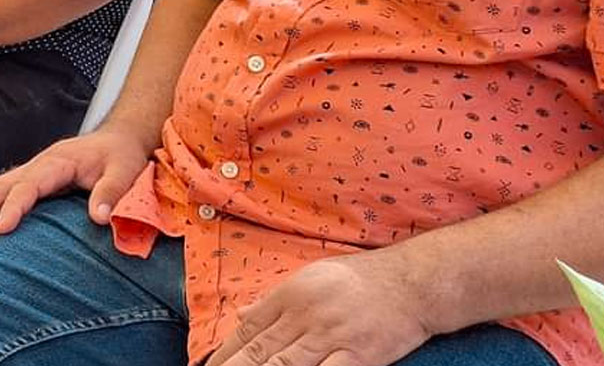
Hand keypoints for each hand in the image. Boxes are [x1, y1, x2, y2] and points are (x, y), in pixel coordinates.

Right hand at [0, 121, 153, 234]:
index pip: (29, 186)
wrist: (119, 139)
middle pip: (2, 184)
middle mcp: (39, 165)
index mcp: (58, 162)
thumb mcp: (124, 171)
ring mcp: (33, 171)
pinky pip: (1, 188)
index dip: (13, 207)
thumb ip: (111, 192)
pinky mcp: (31, 179)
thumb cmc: (120, 156)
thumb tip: (99, 217)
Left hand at [206, 252, 434, 365]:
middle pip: (261, 351)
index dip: (225, 353)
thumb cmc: (358, 280)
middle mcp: (305, 315)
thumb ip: (273, 301)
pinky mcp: (358, 356)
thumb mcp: (309, 279)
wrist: (410, 282)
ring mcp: (330, 336)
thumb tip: (241, 315)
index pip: (248, 329)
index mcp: (290, 295)